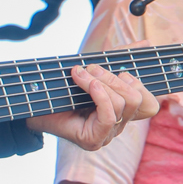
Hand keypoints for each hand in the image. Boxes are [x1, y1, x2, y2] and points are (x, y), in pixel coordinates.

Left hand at [28, 64, 158, 150]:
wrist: (32, 103)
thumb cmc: (63, 87)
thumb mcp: (96, 68)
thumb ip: (120, 57)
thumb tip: (146, 43)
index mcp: (122, 112)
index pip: (150, 105)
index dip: (141, 85)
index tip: (121, 72)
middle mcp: (118, 126)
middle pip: (137, 100)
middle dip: (115, 78)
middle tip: (92, 68)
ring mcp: (107, 135)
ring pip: (123, 104)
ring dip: (102, 82)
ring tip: (80, 74)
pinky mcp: (94, 140)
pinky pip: (109, 115)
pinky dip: (100, 95)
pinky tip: (88, 84)